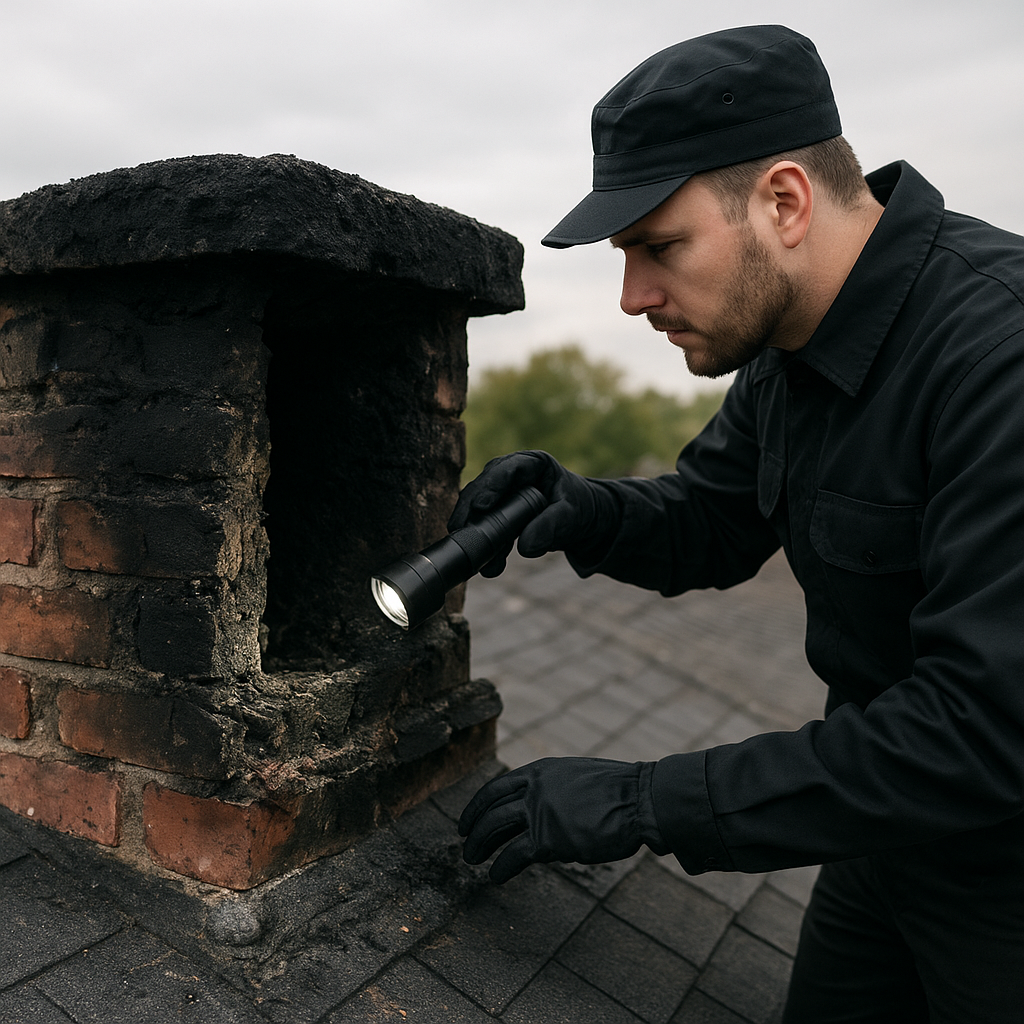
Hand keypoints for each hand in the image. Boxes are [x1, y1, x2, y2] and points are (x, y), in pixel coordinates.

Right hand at [448, 451, 619, 576]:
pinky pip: (481, 526)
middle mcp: (510, 474)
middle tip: (460, 529)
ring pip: (476, 508)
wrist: (577, 522)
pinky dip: (481, 544)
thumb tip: (525, 548)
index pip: (509, 469)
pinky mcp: (494, 513)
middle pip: (483, 487)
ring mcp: (499, 493)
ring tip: (472, 555)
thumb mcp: (570, 517)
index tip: (482, 506)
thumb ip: (551, 527)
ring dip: (471, 531)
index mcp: (532, 464)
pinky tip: (481, 563)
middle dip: (470, 510)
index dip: (492, 485)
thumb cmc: (576, 510)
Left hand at [459, 757, 668, 882]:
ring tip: (473, 860)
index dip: (478, 804)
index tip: (468, 818)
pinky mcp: (547, 840)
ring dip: (479, 845)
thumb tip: (544, 807)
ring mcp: (539, 812)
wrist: (639, 800)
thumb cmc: (619, 791)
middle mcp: (534, 788)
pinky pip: (512, 855)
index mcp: (541, 770)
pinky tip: (496, 876)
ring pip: (494, 828)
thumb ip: (555, 788)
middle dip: (473, 827)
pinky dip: (500, 867)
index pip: (497, 786)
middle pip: (490, 808)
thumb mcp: (578, 777)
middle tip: (465, 842)